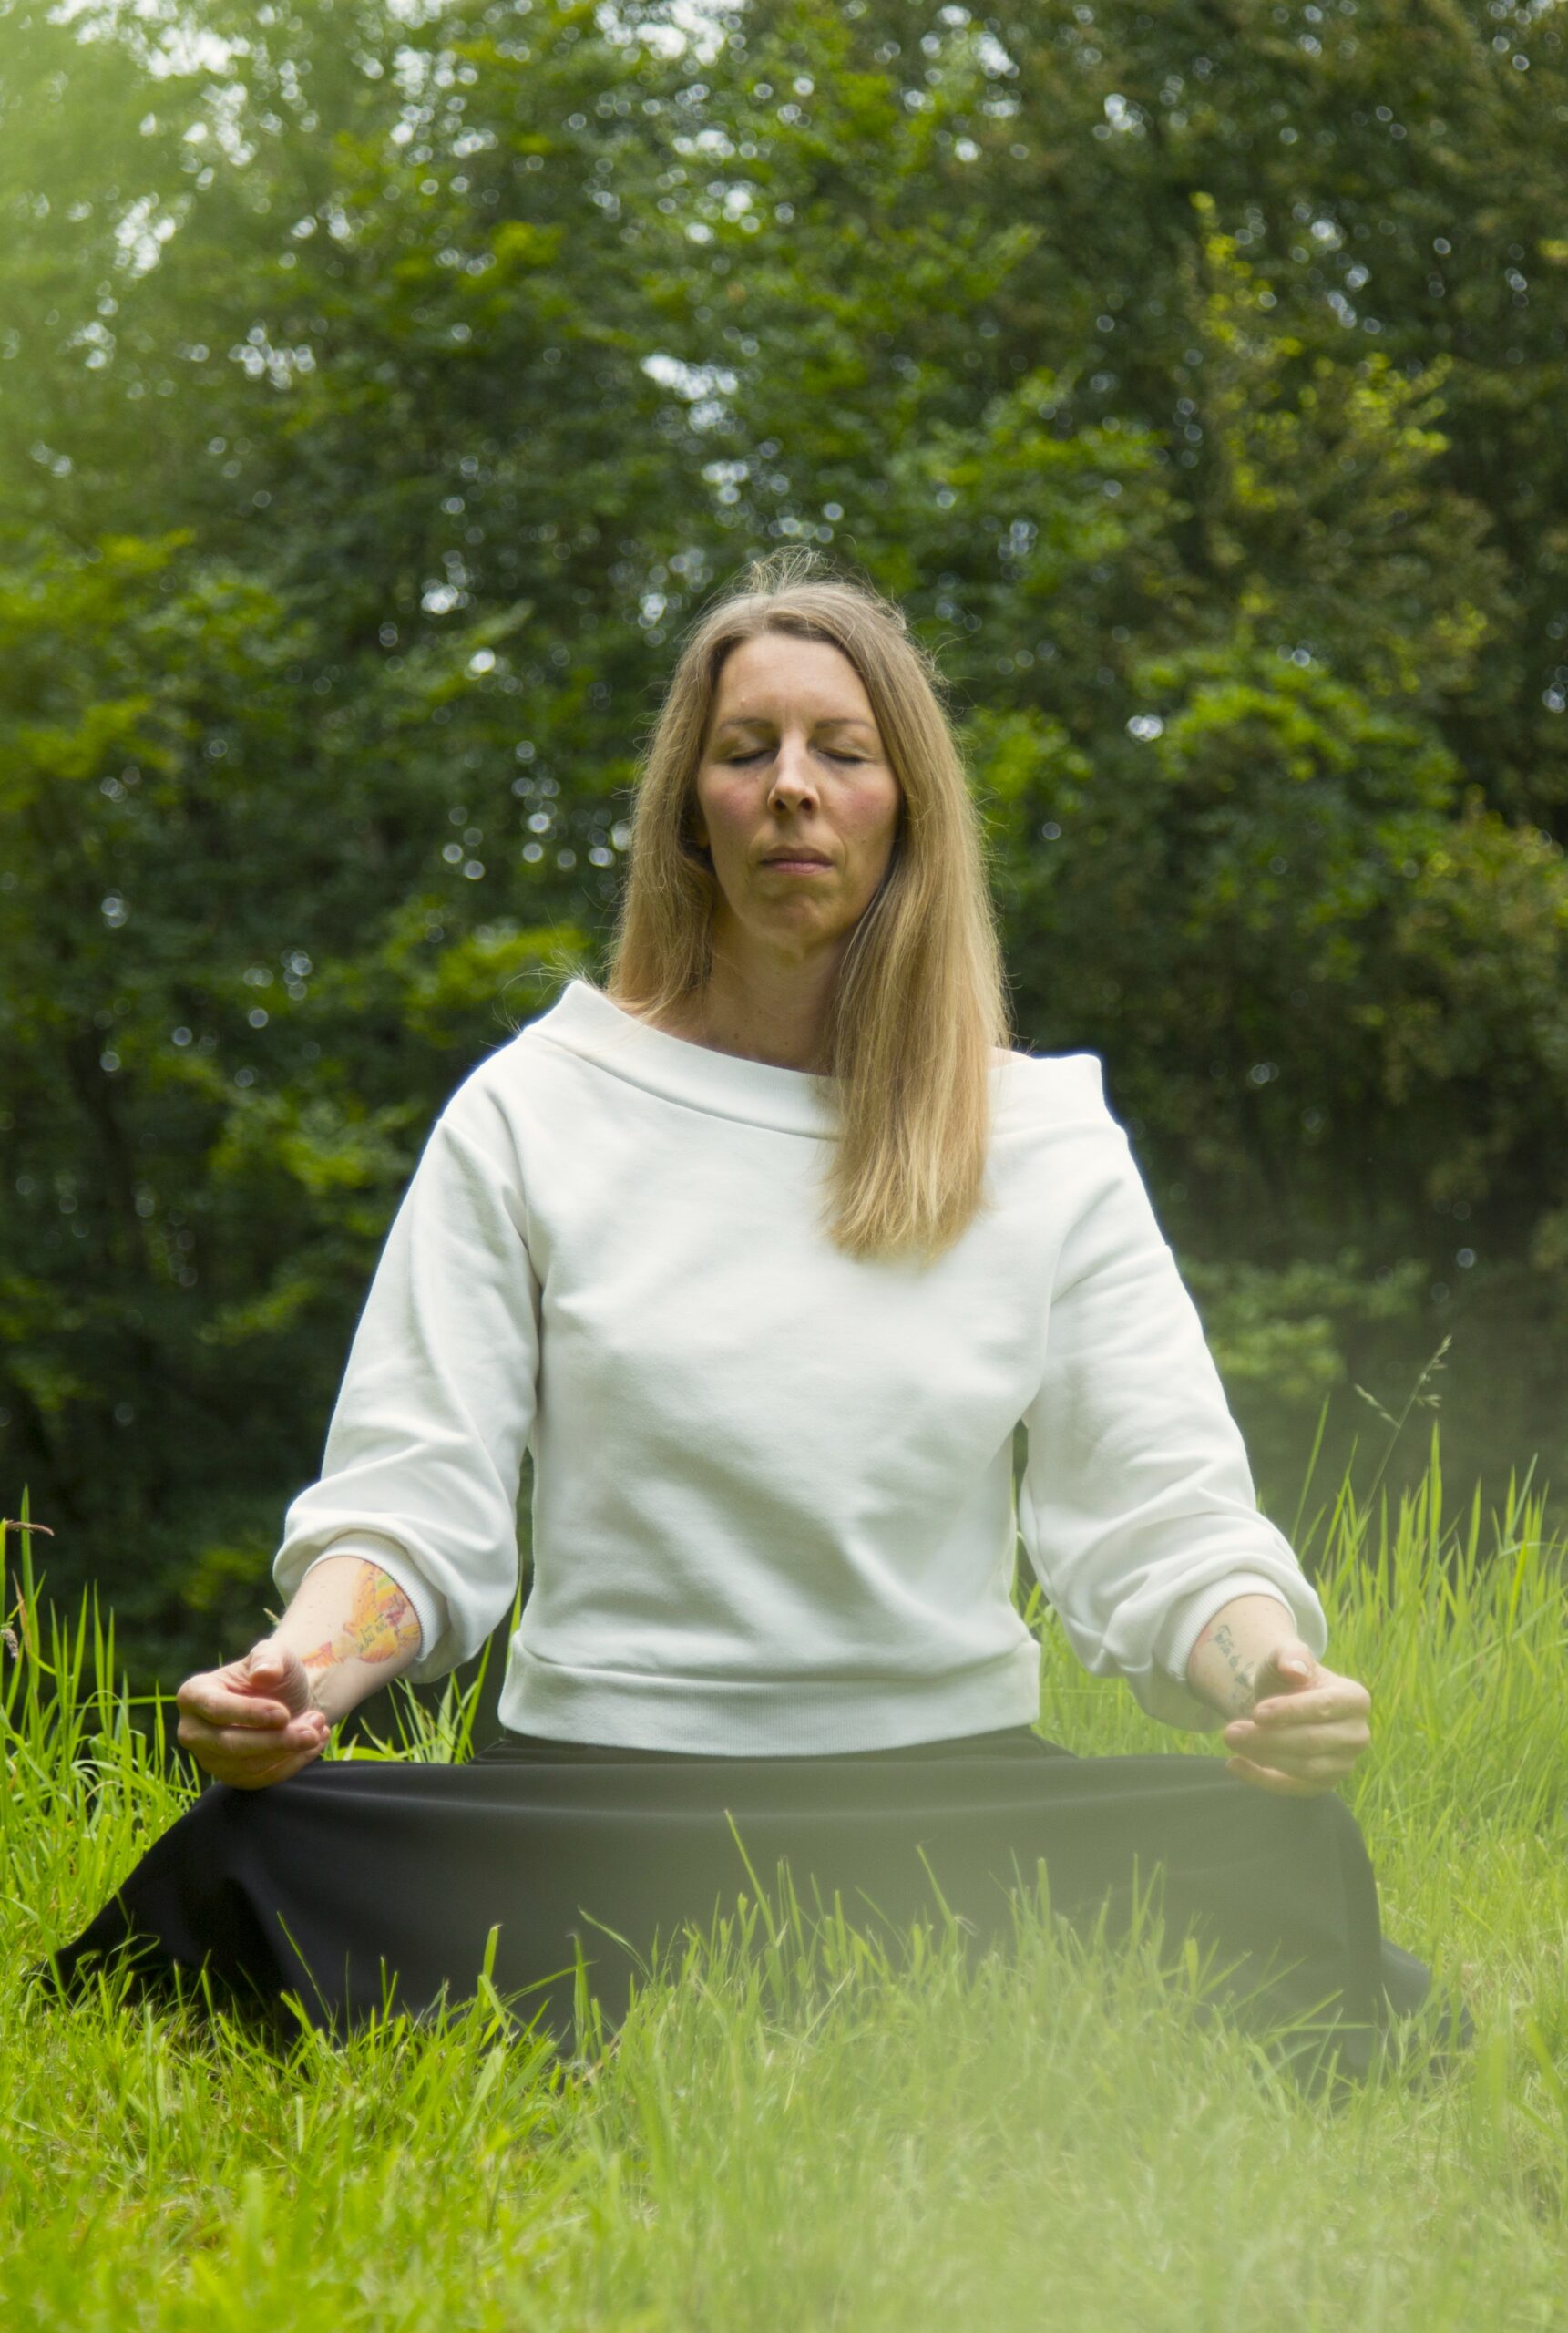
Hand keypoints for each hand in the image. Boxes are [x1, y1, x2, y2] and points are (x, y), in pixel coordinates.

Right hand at [175, 1639, 330, 1790]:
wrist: (285, 1697)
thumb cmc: (273, 1672)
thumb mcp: (274, 1653)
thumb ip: (268, 1658)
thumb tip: (263, 1674)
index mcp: (194, 1694)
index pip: (215, 1709)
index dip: (250, 1713)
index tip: (283, 1713)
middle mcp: (193, 1730)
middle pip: (229, 1744)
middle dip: (276, 1739)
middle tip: (314, 1725)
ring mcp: (210, 1758)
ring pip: (247, 1766)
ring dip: (289, 1750)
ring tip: (318, 1727)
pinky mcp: (231, 1777)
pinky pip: (262, 1779)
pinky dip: (292, 1764)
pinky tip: (314, 1744)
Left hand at [1221, 1638, 1371, 1797]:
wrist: (1281, 1702)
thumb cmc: (1286, 1676)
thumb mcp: (1285, 1657)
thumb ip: (1291, 1656)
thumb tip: (1294, 1668)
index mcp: (1355, 1699)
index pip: (1323, 1708)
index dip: (1288, 1711)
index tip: (1255, 1712)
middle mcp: (1357, 1735)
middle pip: (1311, 1742)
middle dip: (1268, 1738)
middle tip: (1230, 1731)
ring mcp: (1343, 1764)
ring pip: (1303, 1768)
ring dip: (1262, 1757)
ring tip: (1230, 1739)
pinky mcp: (1324, 1784)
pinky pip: (1293, 1788)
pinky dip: (1261, 1780)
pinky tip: (1234, 1764)